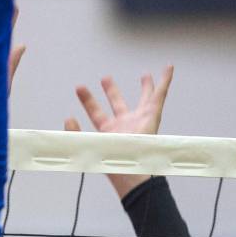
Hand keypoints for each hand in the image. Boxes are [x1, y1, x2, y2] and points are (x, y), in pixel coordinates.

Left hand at [64, 65, 173, 197]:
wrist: (129, 168)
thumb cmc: (110, 162)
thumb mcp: (87, 145)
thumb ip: (75, 132)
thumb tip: (67, 118)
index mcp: (109, 131)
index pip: (96, 112)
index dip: (88, 101)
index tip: (80, 88)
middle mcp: (125, 125)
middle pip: (118, 103)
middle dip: (111, 90)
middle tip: (105, 78)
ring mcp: (140, 120)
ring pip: (144, 99)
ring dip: (145, 87)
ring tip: (145, 75)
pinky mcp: (152, 116)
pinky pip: (160, 95)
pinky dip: (165, 81)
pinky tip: (168, 68)